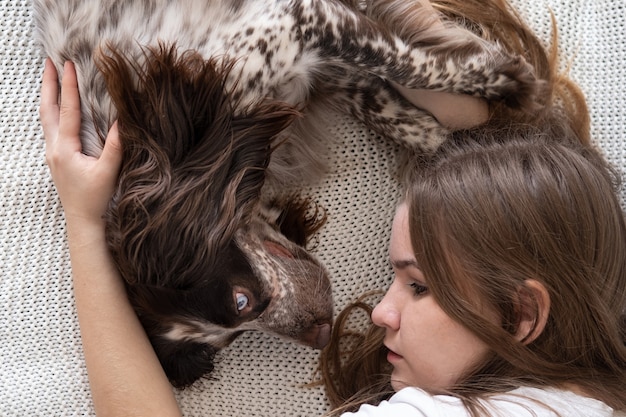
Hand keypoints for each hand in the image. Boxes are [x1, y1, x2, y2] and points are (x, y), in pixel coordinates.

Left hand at [40, 59, 121, 225]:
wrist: (83, 220)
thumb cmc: (96, 198)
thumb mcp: (109, 171)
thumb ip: (114, 146)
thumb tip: (120, 120)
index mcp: (65, 149)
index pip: (67, 110)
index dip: (69, 86)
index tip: (68, 65)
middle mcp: (54, 149)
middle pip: (47, 109)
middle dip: (48, 84)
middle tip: (49, 62)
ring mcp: (52, 154)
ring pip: (46, 118)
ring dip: (48, 96)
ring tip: (50, 79)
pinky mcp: (56, 159)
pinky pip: (50, 128)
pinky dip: (52, 111)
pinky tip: (57, 108)